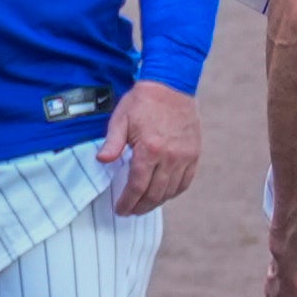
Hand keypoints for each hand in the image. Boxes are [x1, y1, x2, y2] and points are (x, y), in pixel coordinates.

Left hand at [97, 80, 201, 217]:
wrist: (172, 85)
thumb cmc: (143, 102)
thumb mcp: (120, 119)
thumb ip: (112, 143)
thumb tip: (102, 160)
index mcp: (149, 149)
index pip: (137, 187)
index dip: (128, 202)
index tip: (121, 210)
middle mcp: (169, 156)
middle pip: (155, 194)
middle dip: (141, 206)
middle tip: (131, 211)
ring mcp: (185, 156)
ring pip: (171, 191)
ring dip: (157, 202)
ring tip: (144, 205)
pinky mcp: (194, 153)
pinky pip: (186, 181)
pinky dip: (174, 192)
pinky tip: (164, 194)